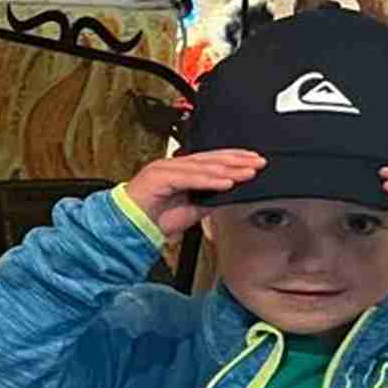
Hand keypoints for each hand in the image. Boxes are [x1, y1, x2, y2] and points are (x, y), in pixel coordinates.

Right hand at [123, 150, 266, 238]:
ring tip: (247, 173)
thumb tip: (232, 193)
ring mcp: (164, 169)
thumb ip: (210, 199)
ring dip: (227, 170)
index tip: (254, 161)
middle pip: (210, 159)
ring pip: (201, 167)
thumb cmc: (154, 219)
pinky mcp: (158, 177)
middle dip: (237, 161)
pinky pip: (188, 178)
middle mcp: (172, 166)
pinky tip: (226, 183)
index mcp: (180, 170)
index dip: (234, 159)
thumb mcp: (192, 209)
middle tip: (258, 163)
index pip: (211, 159)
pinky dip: (209, 181)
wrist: (129, 228)